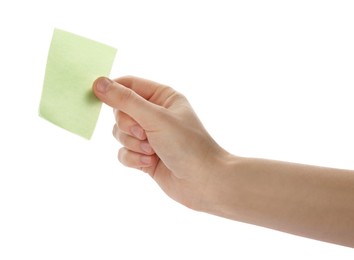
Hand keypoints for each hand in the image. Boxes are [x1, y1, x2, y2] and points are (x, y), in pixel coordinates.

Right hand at [93, 76, 226, 209]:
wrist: (204, 182)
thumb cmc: (187, 144)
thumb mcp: (155, 117)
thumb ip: (126, 101)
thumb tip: (98, 83)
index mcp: (162, 97)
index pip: (129, 84)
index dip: (113, 89)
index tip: (96, 95)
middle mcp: (155, 114)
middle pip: (120, 111)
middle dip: (128, 125)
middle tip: (143, 133)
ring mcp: (149, 136)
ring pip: (119, 133)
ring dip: (132, 143)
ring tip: (151, 150)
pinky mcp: (144, 156)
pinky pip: (123, 152)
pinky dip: (133, 158)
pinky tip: (149, 163)